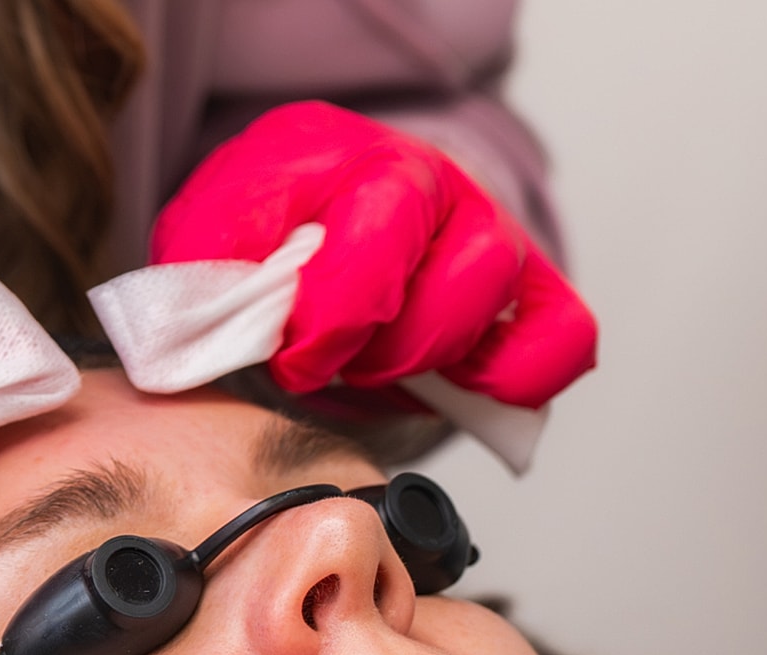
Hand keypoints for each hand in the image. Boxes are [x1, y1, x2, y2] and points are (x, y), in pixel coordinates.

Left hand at [151, 102, 596, 408]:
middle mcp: (427, 177)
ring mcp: (482, 226)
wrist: (304, 219)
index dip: (340, 312)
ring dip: (433, 354)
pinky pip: (561, 336)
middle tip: (333, 368)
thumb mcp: (206, 243)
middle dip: (391, 342)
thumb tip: (210, 335)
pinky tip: (458, 389)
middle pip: (461, 259)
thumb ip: (206, 277)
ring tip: (375, 368)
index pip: (378, 220)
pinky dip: (518, 378)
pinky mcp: (525, 286)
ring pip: (501, 289)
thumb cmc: (254, 238)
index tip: (294, 361)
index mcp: (339, 154)